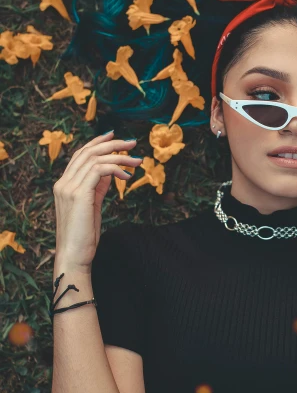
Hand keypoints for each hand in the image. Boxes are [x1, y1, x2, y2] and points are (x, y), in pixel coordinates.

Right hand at [52, 130, 142, 271]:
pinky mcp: (79, 194)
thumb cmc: (83, 235)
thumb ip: (98, 188)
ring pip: (95, 159)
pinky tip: (127, 176)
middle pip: (87, 152)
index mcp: (64, 184)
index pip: (80, 155)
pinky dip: (115, 169)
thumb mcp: (92, 206)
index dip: (97, 143)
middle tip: (131, 143)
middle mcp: (63, 183)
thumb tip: (110, 172)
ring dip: (119, 157)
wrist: (74, 255)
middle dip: (112, 144)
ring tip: (136, 160)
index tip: (114, 137)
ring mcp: (69, 187)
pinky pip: (99, 170)